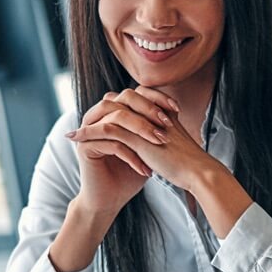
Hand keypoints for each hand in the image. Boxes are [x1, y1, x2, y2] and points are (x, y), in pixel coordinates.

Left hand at [67, 88, 228, 198]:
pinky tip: (77, 140)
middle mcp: (153, 112)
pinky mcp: (138, 136)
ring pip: (110, 113)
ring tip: (73, 135)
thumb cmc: (190, 163)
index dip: (116, 107)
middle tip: (83, 122)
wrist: (198, 172)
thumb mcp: (175, 143)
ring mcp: (145, 122)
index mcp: (162, 112)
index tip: (101, 119)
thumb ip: (163, 134)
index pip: (134, 99)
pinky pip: (108, 129)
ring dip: (89, 123)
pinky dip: (90, 133)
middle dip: (100, 110)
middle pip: (119, 99)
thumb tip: (154, 139)